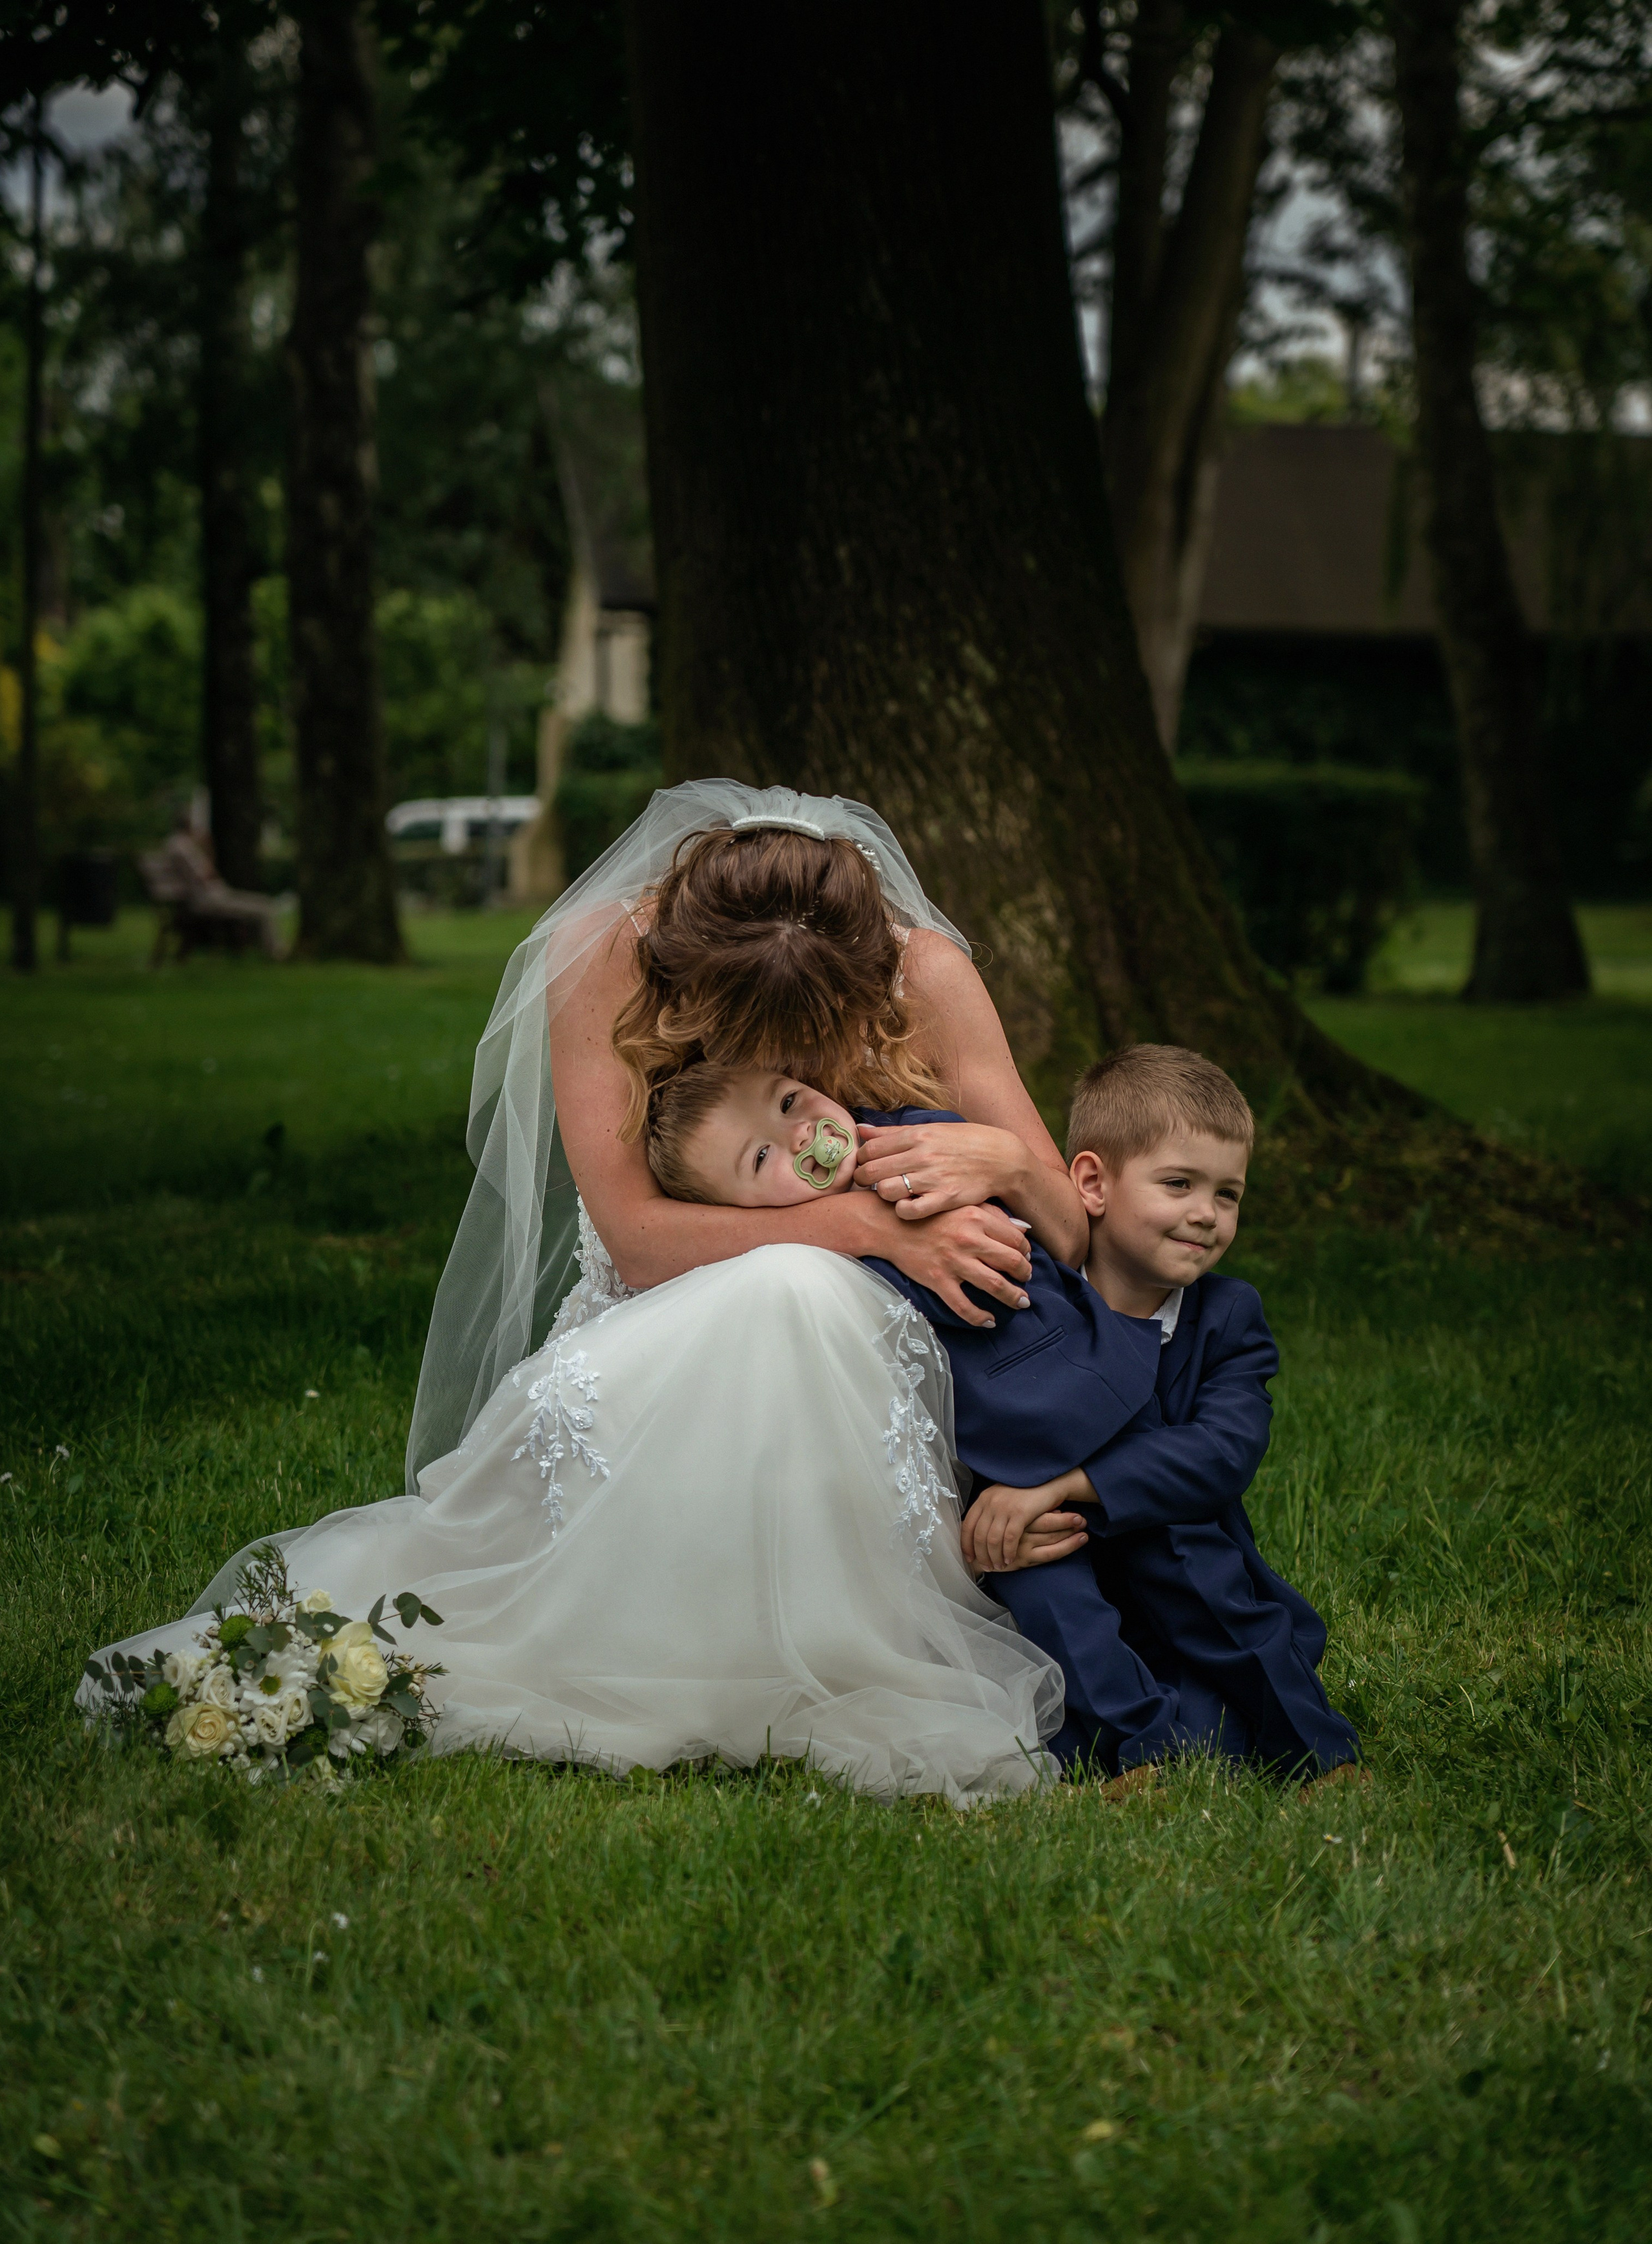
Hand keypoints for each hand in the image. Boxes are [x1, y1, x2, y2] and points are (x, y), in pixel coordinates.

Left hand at [856, 1122, 1030, 1222]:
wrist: (1001, 1159)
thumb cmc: (963, 1143)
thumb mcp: (930, 1129)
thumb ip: (893, 1132)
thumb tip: (861, 1129)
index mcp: (916, 1136)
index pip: (869, 1149)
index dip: (860, 1160)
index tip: (864, 1165)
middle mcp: (922, 1155)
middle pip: (871, 1171)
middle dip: (863, 1179)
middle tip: (868, 1183)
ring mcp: (933, 1178)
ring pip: (886, 1190)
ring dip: (883, 1194)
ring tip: (890, 1193)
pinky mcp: (945, 1199)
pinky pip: (909, 1211)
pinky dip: (902, 1211)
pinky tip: (907, 1206)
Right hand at [877, 1204, 1032, 1326]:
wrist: (890, 1225)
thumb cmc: (929, 1214)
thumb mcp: (963, 1204)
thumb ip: (994, 1214)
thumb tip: (1024, 1229)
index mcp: (977, 1218)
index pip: (1016, 1239)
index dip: (1027, 1251)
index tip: (1026, 1258)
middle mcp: (968, 1240)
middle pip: (1011, 1262)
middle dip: (1025, 1275)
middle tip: (1027, 1280)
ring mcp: (953, 1262)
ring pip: (995, 1285)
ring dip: (1013, 1297)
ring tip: (1022, 1302)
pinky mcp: (938, 1280)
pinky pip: (963, 1306)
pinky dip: (980, 1317)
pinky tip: (990, 1321)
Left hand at [961, 1468, 1091, 1571]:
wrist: (1047, 1482)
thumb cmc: (1024, 1493)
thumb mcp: (1001, 1497)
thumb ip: (989, 1511)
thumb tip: (978, 1534)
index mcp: (983, 1499)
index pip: (967, 1526)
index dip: (966, 1545)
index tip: (970, 1558)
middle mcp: (991, 1502)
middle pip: (979, 1536)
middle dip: (982, 1555)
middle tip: (987, 1567)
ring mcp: (1005, 1507)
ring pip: (993, 1540)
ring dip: (995, 1557)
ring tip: (999, 1566)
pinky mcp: (1020, 1513)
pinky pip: (1010, 1539)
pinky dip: (1008, 1552)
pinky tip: (1010, 1559)